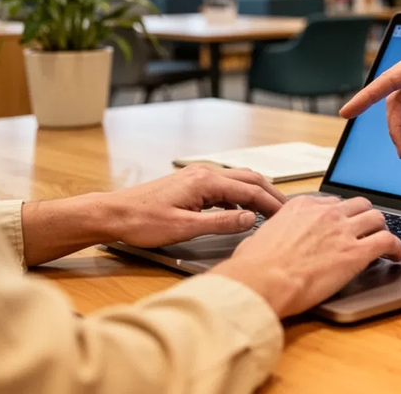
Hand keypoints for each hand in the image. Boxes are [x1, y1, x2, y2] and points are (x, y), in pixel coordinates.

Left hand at [21, 165, 286, 265]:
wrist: (113, 214)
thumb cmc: (143, 222)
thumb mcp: (185, 228)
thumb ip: (221, 223)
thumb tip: (251, 219)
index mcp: (207, 181)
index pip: (251, 191)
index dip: (272, 204)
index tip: (287, 216)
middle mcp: (205, 172)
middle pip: (249, 178)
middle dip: (270, 193)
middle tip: (286, 210)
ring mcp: (197, 175)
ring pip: (238, 179)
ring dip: (256, 193)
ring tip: (270, 210)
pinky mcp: (191, 182)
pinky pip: (225, 185)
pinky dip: (240, 195)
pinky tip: (240, 210)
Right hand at [211, 196, 400, 317]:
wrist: (262, 281)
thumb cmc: (255, 266)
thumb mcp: (261, 237)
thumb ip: (275, 233)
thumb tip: (268, 242)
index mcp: (303, 206)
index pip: (333, 203)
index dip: (342, 215)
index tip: (343, 224)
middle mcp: (326, 213)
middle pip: (359, 205)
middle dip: (365, 217)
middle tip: (367, 231)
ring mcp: (343, 230)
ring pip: (377, 218)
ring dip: (381, 229)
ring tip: (384, 242)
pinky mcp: (356, 252)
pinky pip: (387, 241)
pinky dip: (396, 247)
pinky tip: (397, 255)